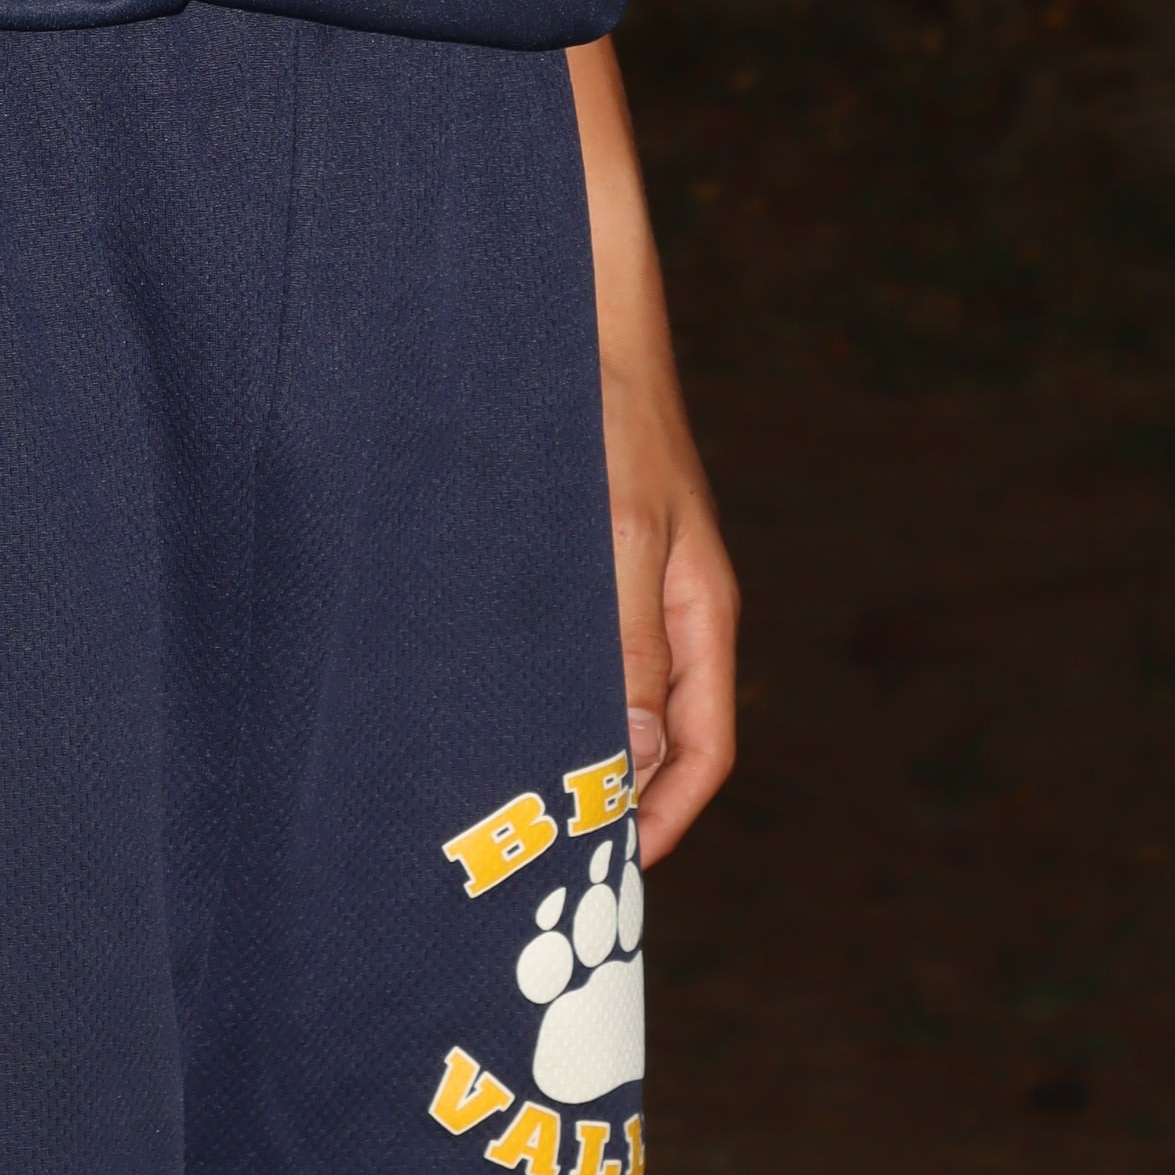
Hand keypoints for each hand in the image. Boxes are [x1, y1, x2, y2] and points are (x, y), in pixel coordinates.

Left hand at [566, 36, 736, 862]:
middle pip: (654, 732)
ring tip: (491, 799)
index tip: (603, 882)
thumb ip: (627, 644)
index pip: (704, 751)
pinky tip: (470, 696)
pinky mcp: (573, 539)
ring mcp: (620, 571)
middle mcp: (667, 603)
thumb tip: (633, 757)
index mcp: (700, 611)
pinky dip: (531, 680)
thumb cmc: (602, 404)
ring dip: (561, 742)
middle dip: (607, 798)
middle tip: (535, 862)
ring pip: (600, 687)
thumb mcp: (617, 529)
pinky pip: (563, 637)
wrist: (572, 292)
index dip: (660, 824)